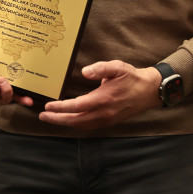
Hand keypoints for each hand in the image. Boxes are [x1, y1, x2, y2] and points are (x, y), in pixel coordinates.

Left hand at [38, 60, 159, 128]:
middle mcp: (104, 113)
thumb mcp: (118, 67)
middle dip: (58, 120)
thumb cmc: (132, 77)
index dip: (61, 108)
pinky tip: (68, 121)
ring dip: (65, 124)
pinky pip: (89, 126)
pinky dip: (76, 125)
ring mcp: (107, 119)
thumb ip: (100, 68)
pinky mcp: (109, 121)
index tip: (48, 107)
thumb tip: (84, 71)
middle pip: (76, 121)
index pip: (78, 106)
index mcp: (104, 99)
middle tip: (42, 117)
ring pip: (82, 126)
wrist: (150, 91)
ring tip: (51, 119)